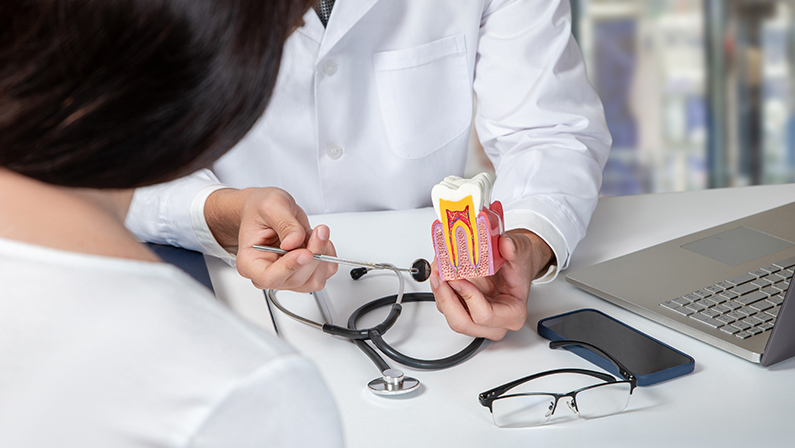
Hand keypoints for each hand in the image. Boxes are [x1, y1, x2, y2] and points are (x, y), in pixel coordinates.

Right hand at [205, 187, 336, 291]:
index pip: (269, 277)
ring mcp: (288, 275)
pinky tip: (318, 240)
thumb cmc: (260, 210)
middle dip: (313, 254)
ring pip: (313, 280)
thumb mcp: (271, 206)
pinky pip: (325, 273)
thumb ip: (284, 223)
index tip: (305, 252)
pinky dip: (328, 256)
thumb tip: (294, 241)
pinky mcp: (304, 272)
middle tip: (319, 231)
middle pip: (296, 279)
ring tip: (314, 234)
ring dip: (322, 255)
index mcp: (250, 262)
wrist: (268, 211)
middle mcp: (269, 273)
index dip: (290, 268)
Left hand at [429, 229, 553, 339]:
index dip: (468, 297)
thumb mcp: (522, 251)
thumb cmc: (518, 265)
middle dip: (445, 298)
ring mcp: (476, 319)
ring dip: (439, 292)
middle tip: (439, 275)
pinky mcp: (463, 310)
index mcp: (513, 314)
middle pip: (461, 322)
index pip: (485, 315)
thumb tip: (506, 244)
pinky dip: (440, 289)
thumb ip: (515, 248)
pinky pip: (445, 306)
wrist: (513, 264)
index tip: (458, 278)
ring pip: (450, 315)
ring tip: (437, 269)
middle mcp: (494, 323)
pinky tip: (440, 272)